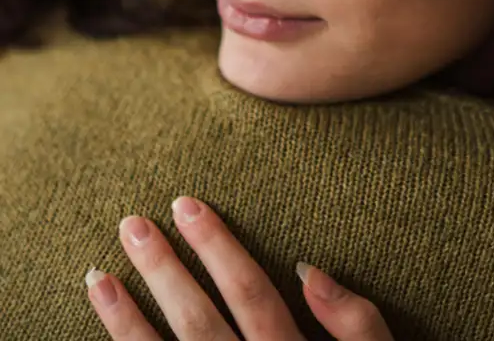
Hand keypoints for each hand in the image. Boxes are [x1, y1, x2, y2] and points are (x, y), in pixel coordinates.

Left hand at [86, 197, 392, 339]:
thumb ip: (354, 321)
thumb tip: (309, 268)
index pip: (249, 292)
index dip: (217, 248)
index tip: (188, 207)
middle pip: (198, 321)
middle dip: (163, 270)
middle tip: (133, 225)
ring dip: (127, 320)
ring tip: (97, 278)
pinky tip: (111, 332)